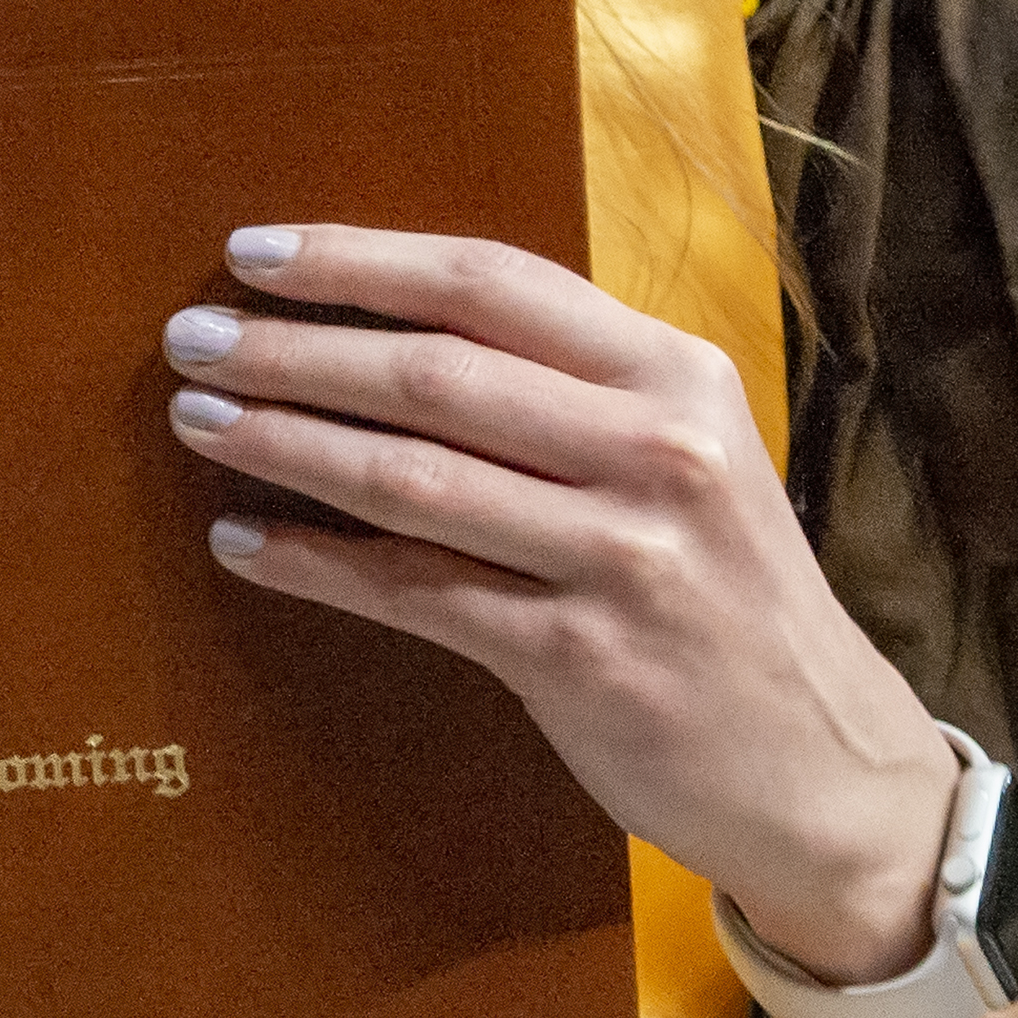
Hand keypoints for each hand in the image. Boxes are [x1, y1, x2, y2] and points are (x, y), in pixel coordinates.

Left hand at [166, 223, 1017, 1017]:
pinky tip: (246, 541)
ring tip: (200, 420)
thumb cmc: (728, 596)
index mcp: (675, 376)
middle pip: (436, 373)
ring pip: (413, 479)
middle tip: (193, 337)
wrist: (824, 765)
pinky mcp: (581, 661)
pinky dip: (317, 564)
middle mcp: (656, 452)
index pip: (494, 284)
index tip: (257, 253)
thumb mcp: (688, 458)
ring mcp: (622, 558)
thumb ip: (575, 391)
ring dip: (285, 443)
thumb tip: (398, 333)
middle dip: (294, 348)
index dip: (363, 261)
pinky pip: (417, 594)